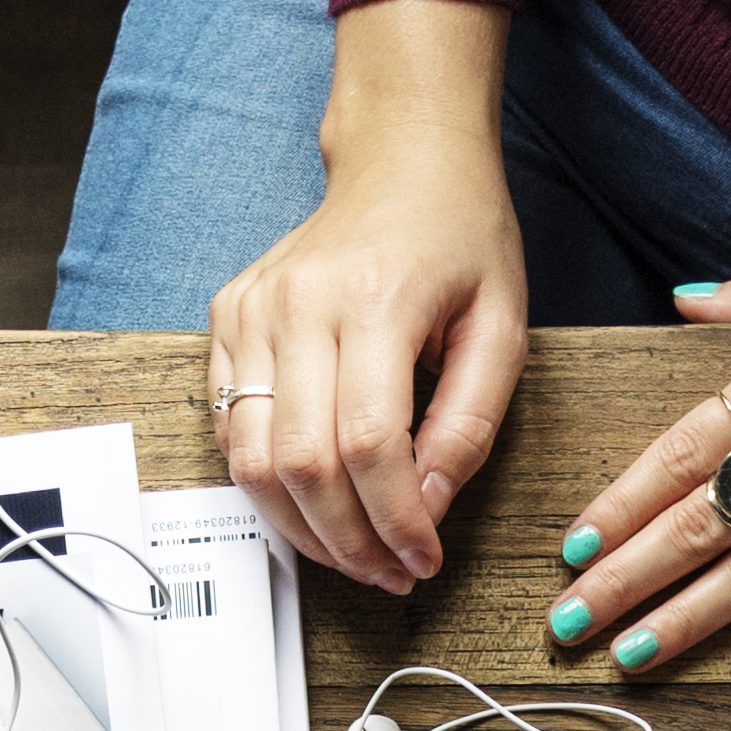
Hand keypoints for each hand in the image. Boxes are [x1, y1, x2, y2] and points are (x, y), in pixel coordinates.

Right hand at [208, 1, 525, 589]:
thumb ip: (469, 424)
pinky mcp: (228, 318)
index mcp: (376, 299)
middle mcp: (300, 304)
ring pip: (253, 461)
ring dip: (301, 527)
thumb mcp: (502, 327)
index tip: (422, 558)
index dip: (395, 521)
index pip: (370, 445)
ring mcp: (253, 310)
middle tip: (387, 571)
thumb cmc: (459, 236)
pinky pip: (230, 430)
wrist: (404, 159)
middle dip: (348, 540)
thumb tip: (426, 508)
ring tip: (350, 550)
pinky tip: (314, 495)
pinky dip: (267, 481)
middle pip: (303, 464)